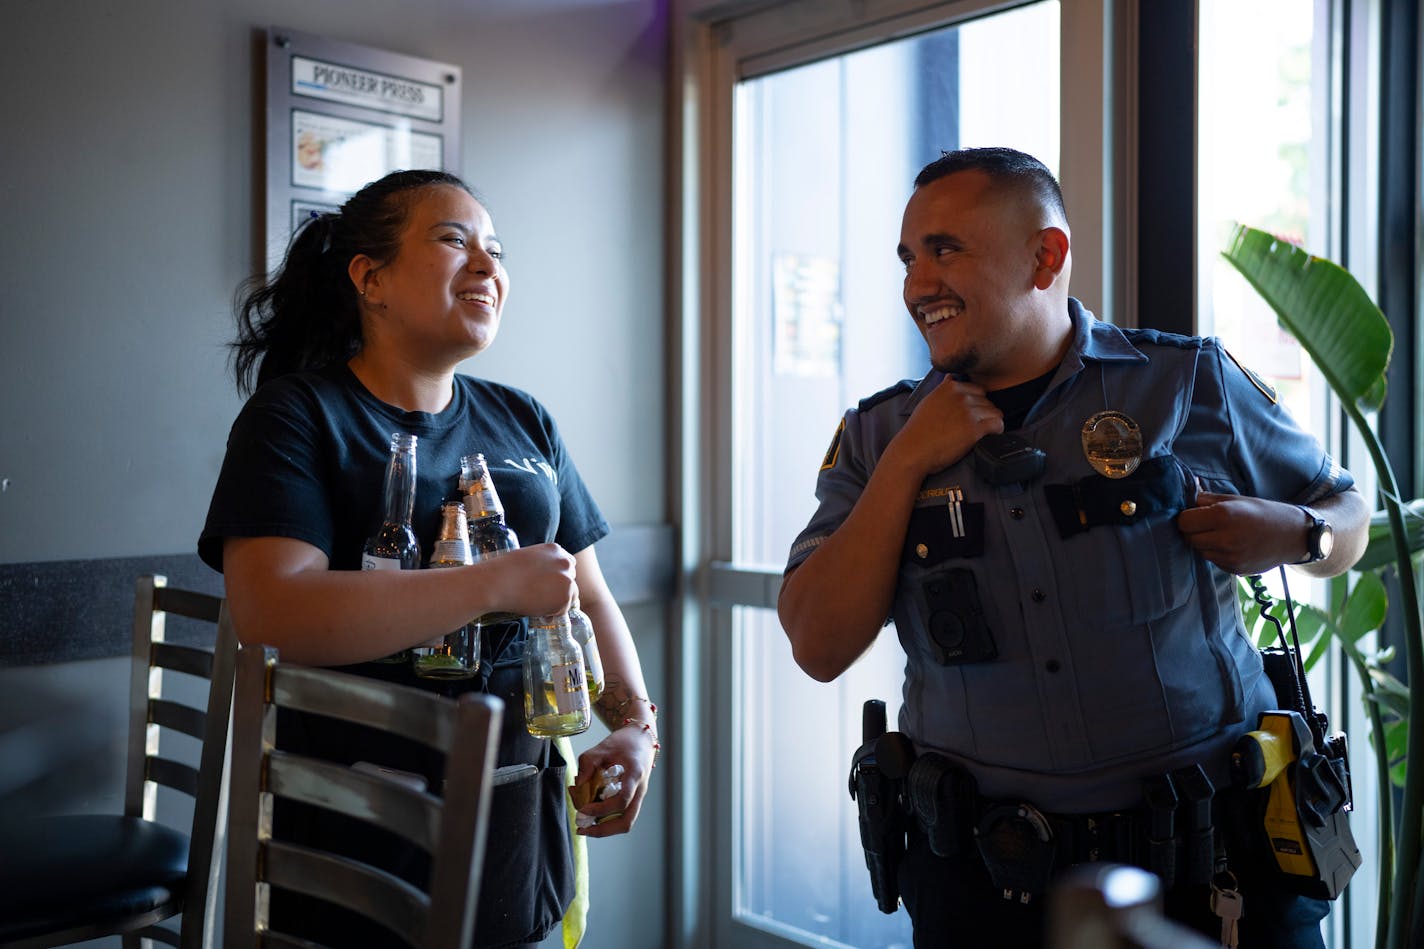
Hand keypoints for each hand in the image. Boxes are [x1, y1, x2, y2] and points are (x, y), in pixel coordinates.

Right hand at [480, 543, 576, 616]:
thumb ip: (540, 565)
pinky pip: (563, 610)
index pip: (568, 564)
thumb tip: (543, 582)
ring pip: (570, 596)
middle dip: (559, 591)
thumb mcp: (526, 558)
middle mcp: (565, 562)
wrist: (497, 583)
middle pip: (570, 581)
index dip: (559, 577)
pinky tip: (537, 610)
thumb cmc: (503, 572)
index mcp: (555, 550)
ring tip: (538, 606)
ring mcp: (567, 579)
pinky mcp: (565, 596)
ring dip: (557, 603)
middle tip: (542, 599)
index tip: (549, 586)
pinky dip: (552, 613)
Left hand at [570, 725, 656, 837]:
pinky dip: (606, 819)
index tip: (583, 808)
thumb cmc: (624, 742)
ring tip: (583, 825)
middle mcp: (639, 790)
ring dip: (604, 828)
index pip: (622, 801)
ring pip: (625, 823)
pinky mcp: (633, 799)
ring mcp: (638, 797)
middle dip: (602, 830)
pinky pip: (622, 816)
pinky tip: (590, 814)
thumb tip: (577, 786)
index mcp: (634, 775)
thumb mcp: (603, 747)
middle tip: (581, 829)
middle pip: (626, 822)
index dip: (601, 809)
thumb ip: (587, 764)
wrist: (642, 738)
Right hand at [892, 379, 1004, 476]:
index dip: (976, 403)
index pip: (978, 390)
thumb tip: (951, 378)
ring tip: (981, 432)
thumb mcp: (929, 401)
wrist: (913, 450)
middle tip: (973, 425)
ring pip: (995, 412)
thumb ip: (943, 389)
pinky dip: (997, 430)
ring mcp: (969, 411)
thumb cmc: (919, 430)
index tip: (970, 414)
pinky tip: (989, 435)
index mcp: (950, 387)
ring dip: (991, 422)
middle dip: (984, 412)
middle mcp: (961, 396)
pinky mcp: (975, 428)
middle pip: (987, 401)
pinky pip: (998, 424)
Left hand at [1177, 490, 1305, 574]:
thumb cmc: (1264, 512)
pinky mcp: (1234, 569)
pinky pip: (1213, 560)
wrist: (1294, 536)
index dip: (1186, 517)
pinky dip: (1216, 553)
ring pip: (1199, 550)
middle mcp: (1224, 539)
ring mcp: (1229, 557)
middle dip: (1193, 530)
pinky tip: (1232, 545)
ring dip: (1204, 542)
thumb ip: (1207, 499)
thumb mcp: (1236, 499)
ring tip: (1222, 533)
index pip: (1183, 522)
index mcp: (1223, 516)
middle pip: (1188, 538)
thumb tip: (1185, 497)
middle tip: (1206, 524)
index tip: (1194, 514)